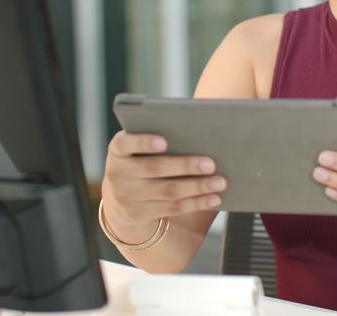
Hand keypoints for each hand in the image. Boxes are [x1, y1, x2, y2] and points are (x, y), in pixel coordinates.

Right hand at [101, 131, 226, 236]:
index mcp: (118, 149)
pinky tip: (213, 198)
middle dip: (185, 166)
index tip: (164, 142)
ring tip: (220, 182)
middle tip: (211, 164)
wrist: (119, 196)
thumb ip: (163, 135)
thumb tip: (200, 123)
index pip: (125, 143)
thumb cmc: (142, 160)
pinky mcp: (137, 214)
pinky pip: (171, 208)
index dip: (143, 142)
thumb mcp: (140, 147)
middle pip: (154, 168)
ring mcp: (125, 196)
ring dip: (196, 187)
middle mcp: (117, 172)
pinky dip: (195, 203)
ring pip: (167, 191)